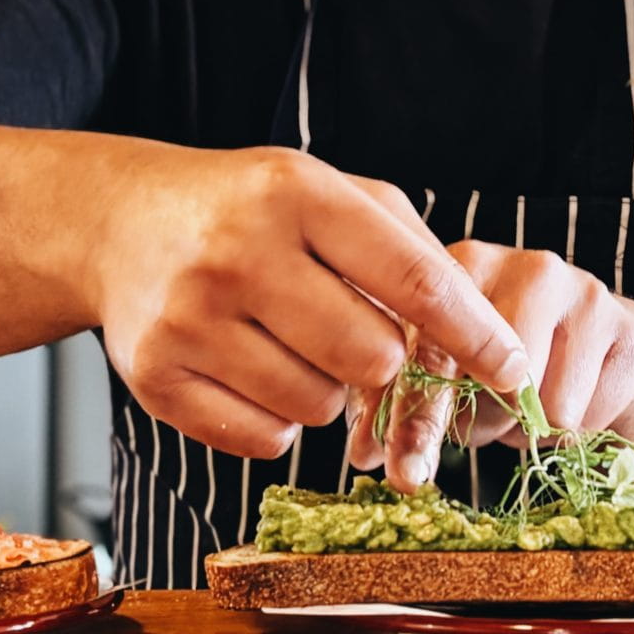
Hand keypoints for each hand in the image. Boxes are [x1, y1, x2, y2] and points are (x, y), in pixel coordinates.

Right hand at [81, 143, 529, 458]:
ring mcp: (189, 317)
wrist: (120, 223)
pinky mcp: (154, 376)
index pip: (414, 281)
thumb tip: (489, 340)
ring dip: (325, 392)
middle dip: (382, 361)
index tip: (513, 371)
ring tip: (292, 345)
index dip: (476, 336)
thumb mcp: (330, 194)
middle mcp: (238, 251)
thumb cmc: (252, 212)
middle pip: (371, 358)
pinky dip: (276, 422)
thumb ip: (412, 252)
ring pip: (317, 408)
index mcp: (296, 193)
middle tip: (355, 337)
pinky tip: (254, 372)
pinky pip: (263, 440)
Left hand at [349, 243, 633, 491]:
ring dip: (527, 428)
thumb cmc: (499, 362)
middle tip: (471, 437)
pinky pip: (587, 413)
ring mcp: (582, 289)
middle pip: (490, 375)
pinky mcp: (627, 327)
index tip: (395, 466)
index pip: (430, 345)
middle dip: (476, 423)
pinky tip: (570, 400)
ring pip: (543, 405)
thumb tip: (362, 453)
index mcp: (462, 266)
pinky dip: (573, 428)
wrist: (595, 351)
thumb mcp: (444, 371)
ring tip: (525, 408)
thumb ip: (400, 400)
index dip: (411, 414)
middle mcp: (524, 264)